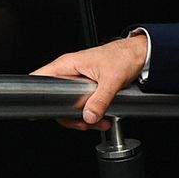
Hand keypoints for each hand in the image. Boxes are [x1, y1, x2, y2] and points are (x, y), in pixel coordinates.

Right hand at [31, 33, 147, 129]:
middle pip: (55, 98)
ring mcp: (78, 79)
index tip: (44, 110)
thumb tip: (89, 116)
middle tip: (82, 123)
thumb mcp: (112, 80)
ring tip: (97, 123)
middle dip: (69, 115)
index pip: (40, 78)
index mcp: (68, 64)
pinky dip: (91, 113)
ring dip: (83, 117)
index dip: (37, 94)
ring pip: (70, 103)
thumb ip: (100, 99)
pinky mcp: (88, 86)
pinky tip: (101, 118)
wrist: (140, 54)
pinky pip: (83, 102)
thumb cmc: (124, 56)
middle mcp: (70, 71)